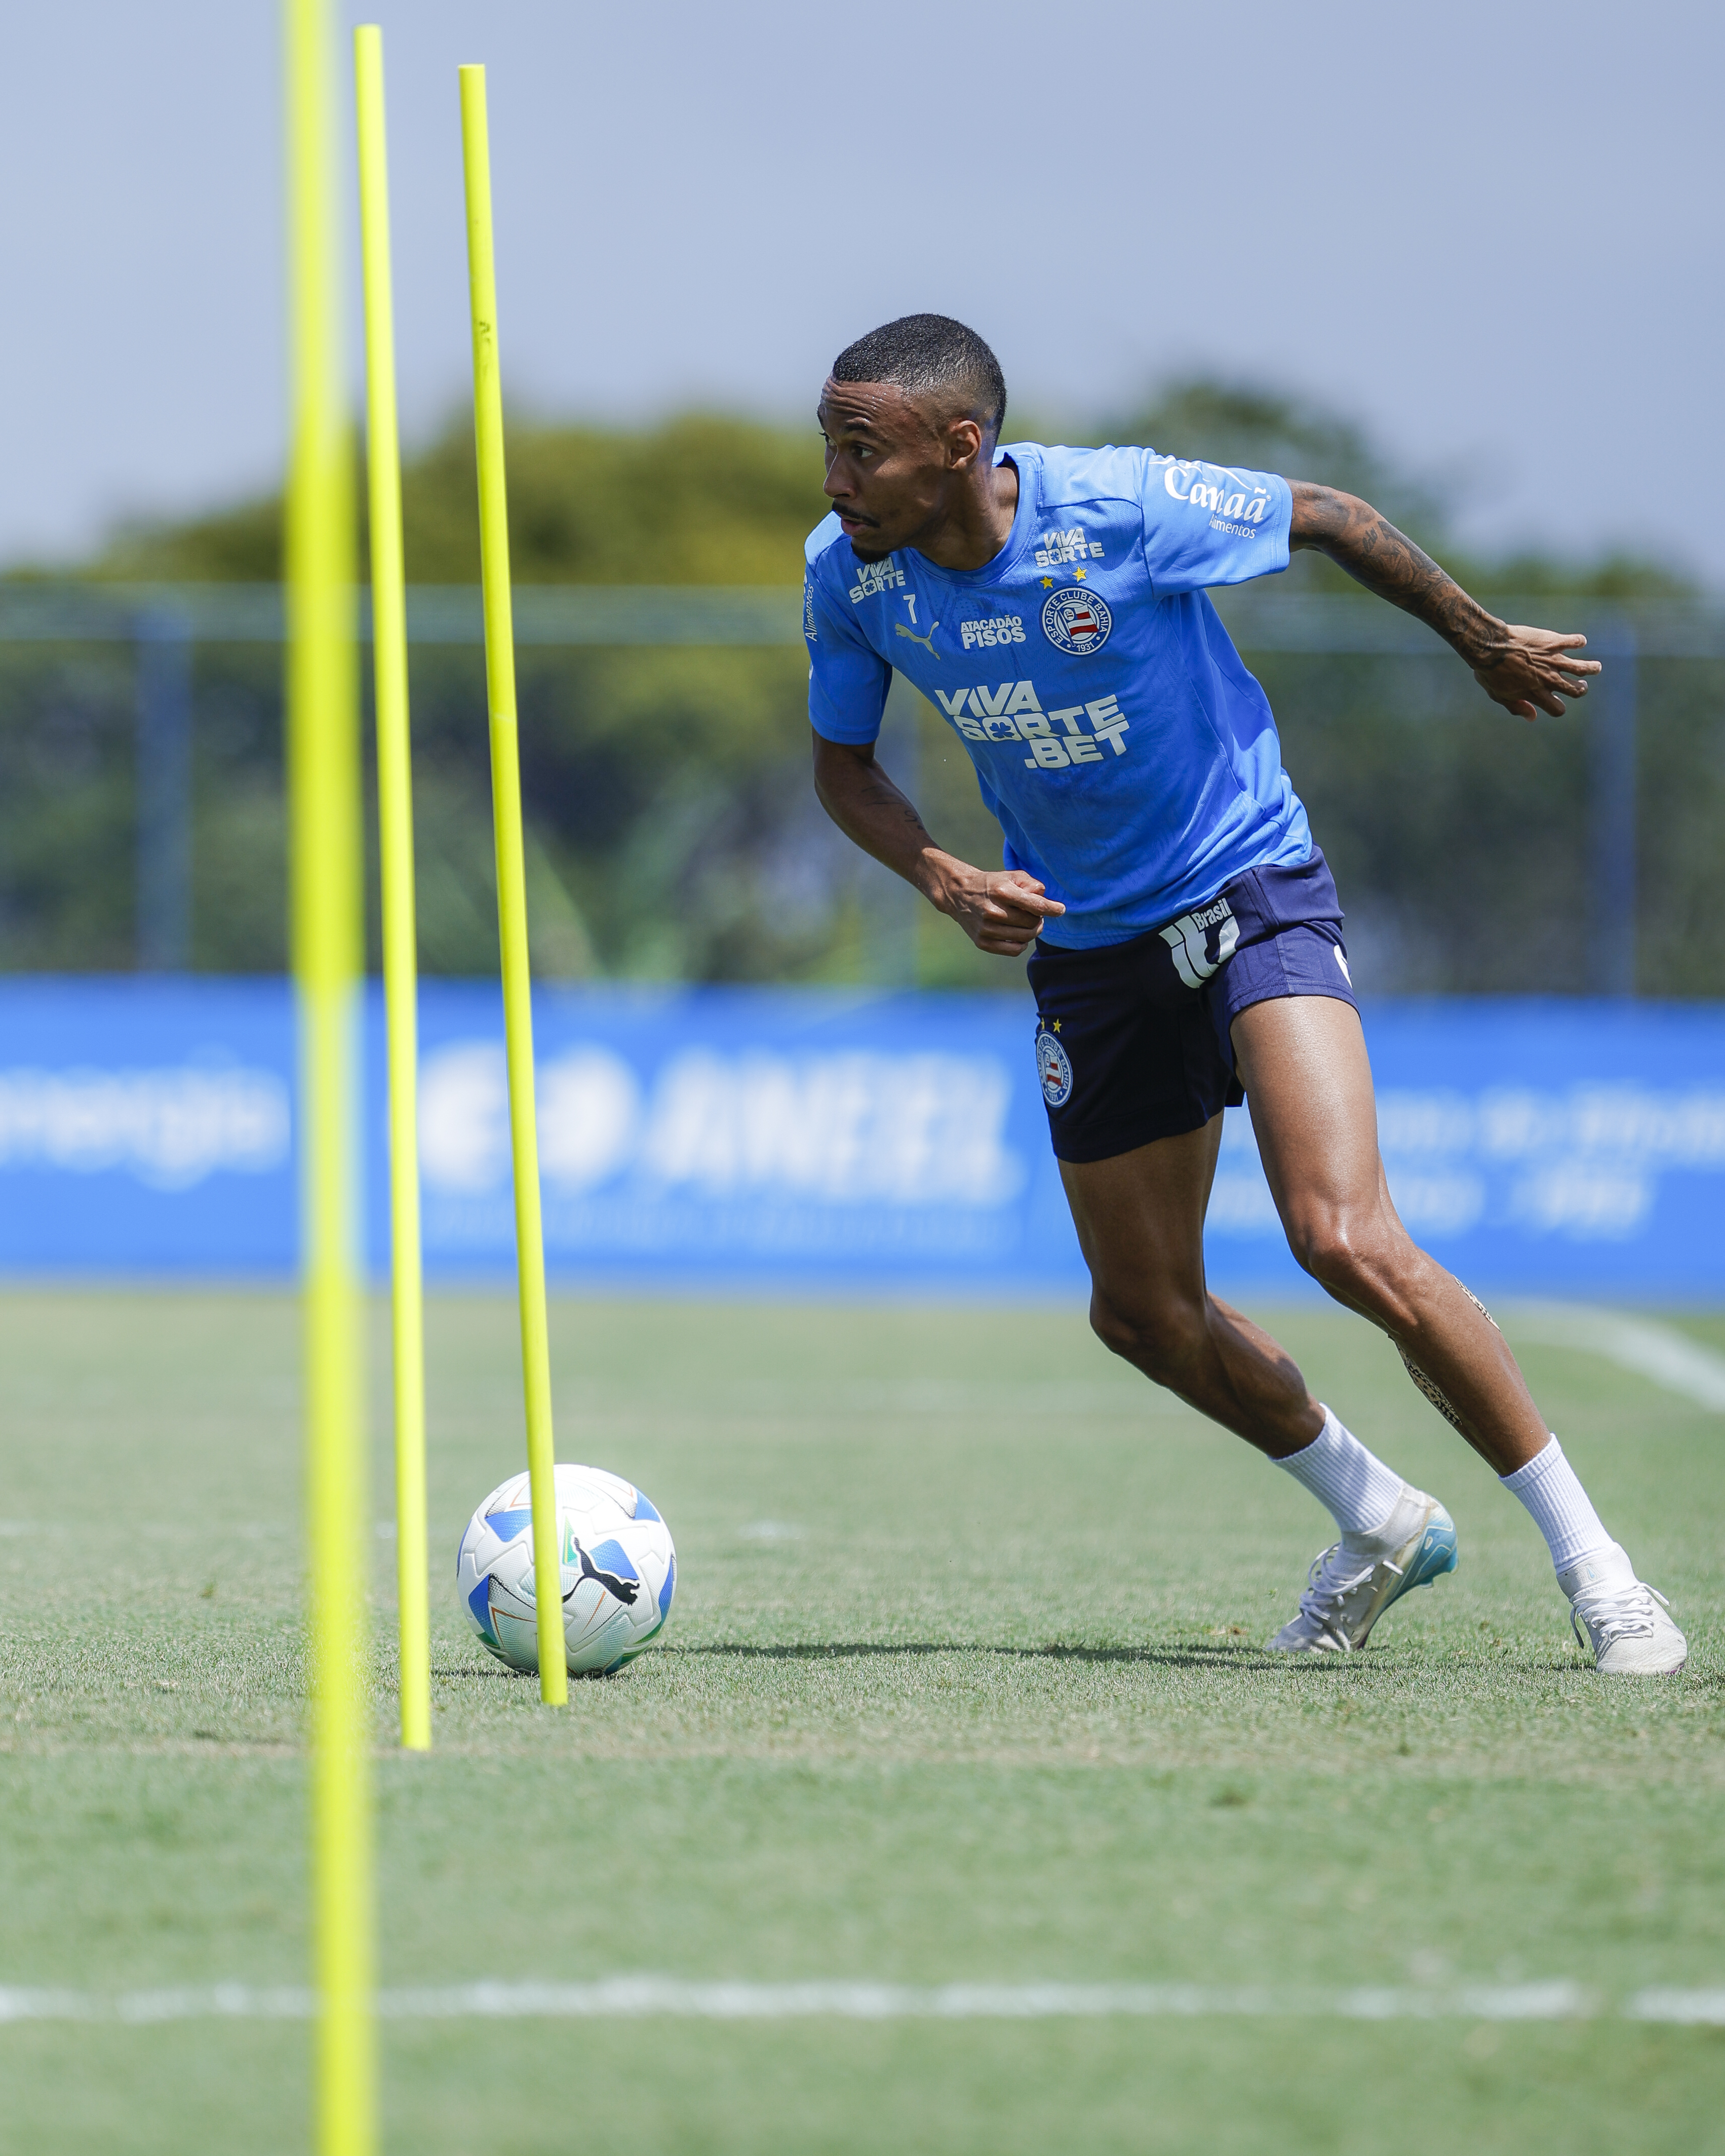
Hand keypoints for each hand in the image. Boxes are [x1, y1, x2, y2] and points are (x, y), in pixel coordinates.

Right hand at [927, 861, 1064, 955]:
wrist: (959, 894)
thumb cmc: (992, 884)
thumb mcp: (1011, 876)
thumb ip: (1031, 884)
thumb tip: (1045, 899)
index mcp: (1002, 892)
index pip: (1036, 905)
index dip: (1053, 909)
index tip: (1060, 910)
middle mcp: (993, 912)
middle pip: (1032, 923)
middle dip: (1039, 918)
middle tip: (1035, 914)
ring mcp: (986, 929)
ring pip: (1025, 937)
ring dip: (1032, 931)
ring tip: (1028, 923)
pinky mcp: (982, 942)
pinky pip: (1014, 950)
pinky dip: (1022, 944)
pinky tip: (1019, 935)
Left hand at [1470, 624, 1600, 721]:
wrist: (1491, 646)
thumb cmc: (1491, 672)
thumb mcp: (1499, 695)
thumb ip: (1517, 707)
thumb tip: (1532, 718)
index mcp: (1537, 694)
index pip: (1558, 709)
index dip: (1559, 707)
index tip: (1558, 701)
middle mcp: (1549, 680)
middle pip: (1576, 691)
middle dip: (1581, 689)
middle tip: (1581, 685)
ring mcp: (1553, 661)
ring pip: (1582, 668)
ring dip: (1592, 669)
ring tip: (1596, 668)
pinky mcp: (1554, 642)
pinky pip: (1575, 642)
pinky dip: (1579, 641)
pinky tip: (1579, 641)